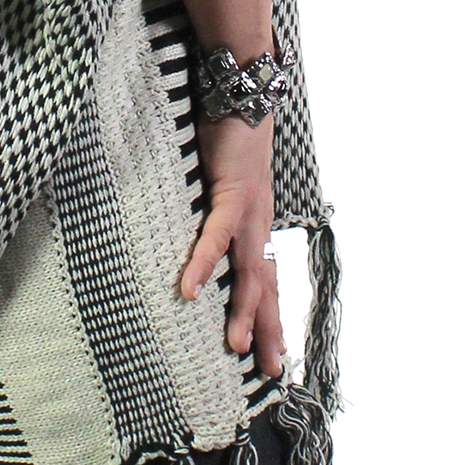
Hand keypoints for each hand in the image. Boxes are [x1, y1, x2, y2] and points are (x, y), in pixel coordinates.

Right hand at [179, 108, 284, 378]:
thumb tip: (198, 231)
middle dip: (270, 329)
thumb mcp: (223, 181)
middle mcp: (260, 223)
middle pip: (267, 286)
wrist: (242, 92)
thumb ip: (215, 208)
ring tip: (236, 347)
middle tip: (271, 372)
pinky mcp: (231, 193)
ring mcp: (249, 210)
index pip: (267, 279)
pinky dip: (202, 263)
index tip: (274, 354)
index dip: (271, 316)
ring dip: (244, 310)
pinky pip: (214, 236)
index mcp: (258, 223)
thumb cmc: (228, 133)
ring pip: (249, 270)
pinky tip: (190, 290)